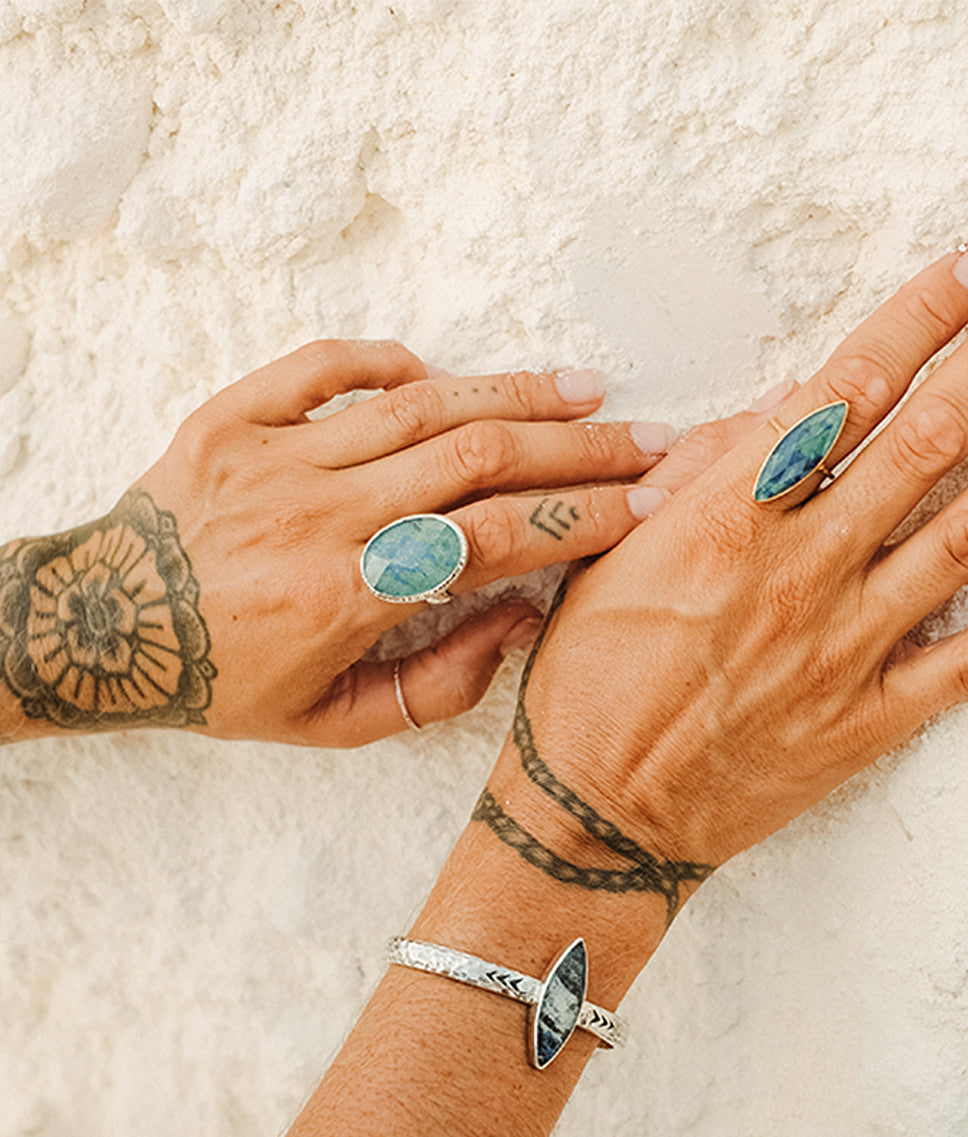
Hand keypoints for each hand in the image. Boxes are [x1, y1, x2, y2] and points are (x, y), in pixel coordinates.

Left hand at [0, 341, 689, 744]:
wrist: (98, 632)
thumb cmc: (224, 682)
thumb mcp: (333, 723)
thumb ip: (438, 684)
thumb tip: (520, 619)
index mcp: (351, 594)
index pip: (500, 537)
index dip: (585, 516)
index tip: (647, 502)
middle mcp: (323, 513)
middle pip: (479, 458)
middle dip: (579, 447)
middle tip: (647, 437)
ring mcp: (276, 455)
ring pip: (422, 406)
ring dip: (514, 393)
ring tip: (585, 388)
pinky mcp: (234, 418)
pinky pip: (324, 367)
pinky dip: (390, 361)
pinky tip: (442, 373)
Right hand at [494, 245, 967, 880]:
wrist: (597, 807)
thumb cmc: (588, 676)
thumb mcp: (610, 555)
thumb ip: (699, 472)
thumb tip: (784, 402)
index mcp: (725, 518)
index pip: (843, 393)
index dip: (918, 321)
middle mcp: (798, 570)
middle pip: (921, 442)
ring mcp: (843, 646)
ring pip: (965, 536)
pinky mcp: (869, 717)